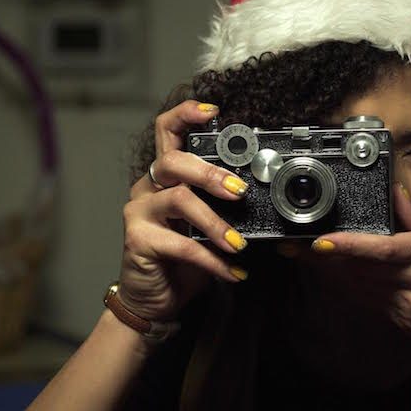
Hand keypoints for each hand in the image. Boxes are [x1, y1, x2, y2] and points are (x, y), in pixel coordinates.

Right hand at [117, 101, 249, 321]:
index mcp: (167, 175)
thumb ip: (228, 207)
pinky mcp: (138, 240)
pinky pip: (180, 245)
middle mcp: (149, 187)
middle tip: (239, 192)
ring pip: (178, 200)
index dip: (186, 115)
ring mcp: (140, 212)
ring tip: (239, 243)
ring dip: (215, 222)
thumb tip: (272, 198)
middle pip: (174, 161)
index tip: (213, 112)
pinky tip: (232, 271)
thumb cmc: (184, 258)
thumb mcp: (209, 226)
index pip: (168, 131)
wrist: (156, 298)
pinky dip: (211, 259)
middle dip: (210, 172)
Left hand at [310, 183, 410, 351]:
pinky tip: (342, 276)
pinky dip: (354, 288)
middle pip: (361, 269)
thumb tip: (394, 193)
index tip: (320, 241)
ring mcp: (409, 306)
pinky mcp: (404, 321)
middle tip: (294, 245)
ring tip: (307, 257)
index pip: (382, 248)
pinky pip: (371, 302)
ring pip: (360, 287)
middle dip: (326, 257)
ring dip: (333, 272)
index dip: (348, 246)